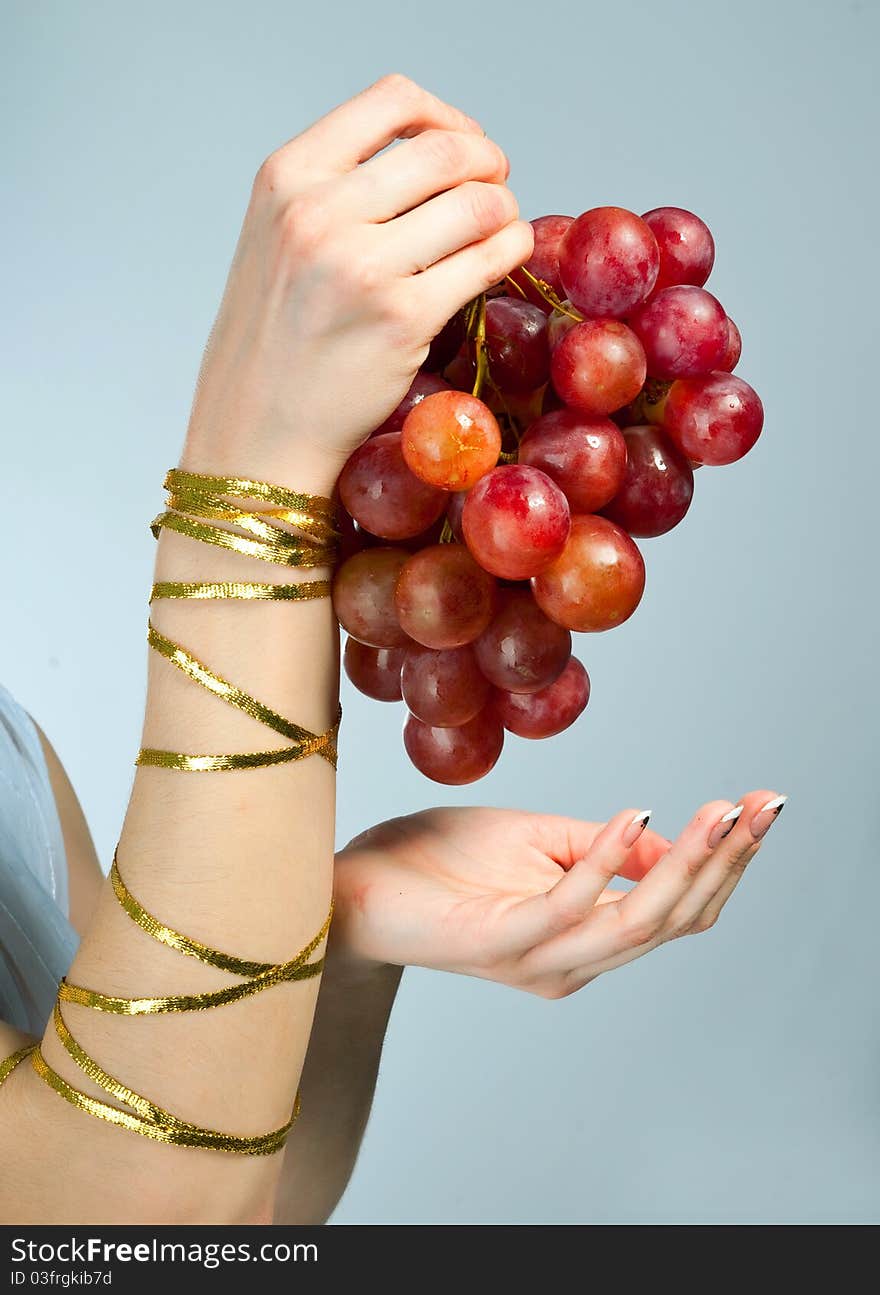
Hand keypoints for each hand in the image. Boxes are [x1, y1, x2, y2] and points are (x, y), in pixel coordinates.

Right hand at [183, 75, 532, 490]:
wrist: (256, 428)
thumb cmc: (272, 340)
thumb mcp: (275, 236)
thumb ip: (335, 191)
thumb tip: (431, 158)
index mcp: (288, 177)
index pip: (391, 100)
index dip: (446, 116)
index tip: (464, 142)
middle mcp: (320, 213)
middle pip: (446, 150)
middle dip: (488, 163)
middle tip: (496, 188)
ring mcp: (363, 267)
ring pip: (477, 202)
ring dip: (504, 209)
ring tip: (499, 228)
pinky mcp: (403, 319)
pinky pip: (487, 260)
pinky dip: (511, 248)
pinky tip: (505, 256)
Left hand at [332, 792, 784, 997]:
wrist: (351, 888)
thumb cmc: (440, 863)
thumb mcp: (537, 840)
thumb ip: (603, 847)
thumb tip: (671, 839)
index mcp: (585, 937)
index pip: (679, 910)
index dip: (727, 864)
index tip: (762, 807)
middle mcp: (572, 962)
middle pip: (673, 921)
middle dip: (725, 862)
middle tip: (763, 806)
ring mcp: (536, 960)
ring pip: (635, 925)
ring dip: (686, 865)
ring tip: (718, 812)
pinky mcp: (496, 943)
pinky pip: (566, 909)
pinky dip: (608, 862)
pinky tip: (635, 816)